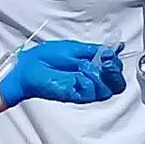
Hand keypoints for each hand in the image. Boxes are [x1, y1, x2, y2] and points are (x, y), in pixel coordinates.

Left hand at [0, 39, 125, 105]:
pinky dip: (89, 81)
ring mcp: (84, 90)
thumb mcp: (76, 48)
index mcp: (92, 68)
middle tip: (106, 62)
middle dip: (114, 72)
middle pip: (117, 85)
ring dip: (101, 75)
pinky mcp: (76, 96)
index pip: (115, 72)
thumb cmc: (44, 58)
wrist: (27, 68)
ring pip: (107, 90)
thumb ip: (97, 50)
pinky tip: (80, 73)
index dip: (116, 63)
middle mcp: (90, 81)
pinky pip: (92, 92)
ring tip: (85, 66)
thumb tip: (116, 47)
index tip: (110, 53)